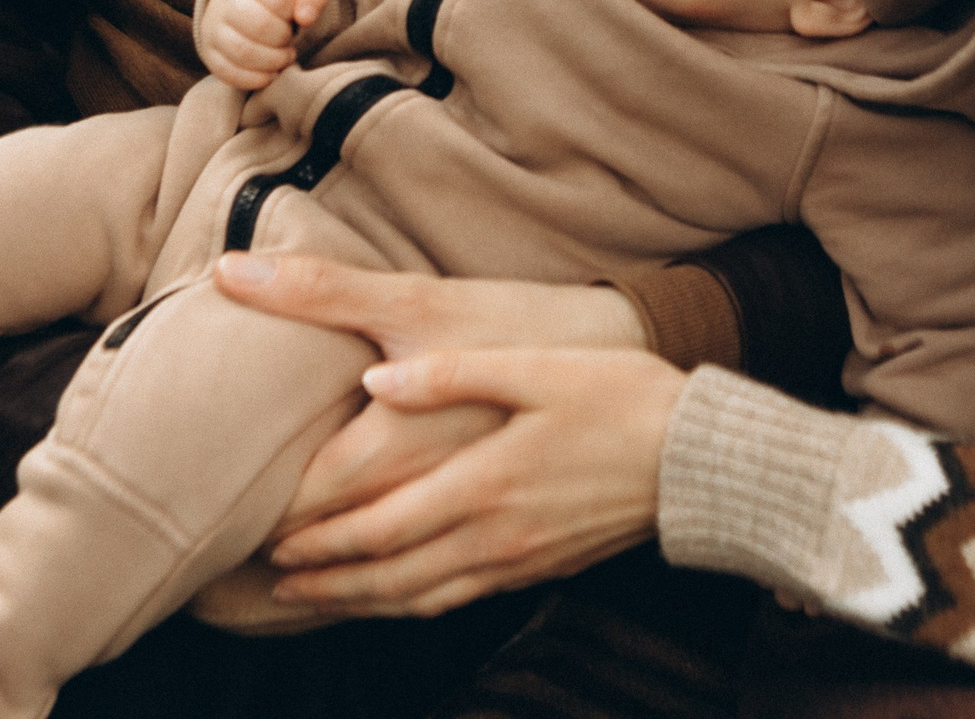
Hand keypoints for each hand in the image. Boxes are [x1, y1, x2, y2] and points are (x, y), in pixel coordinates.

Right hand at [199, 0, 331, 89]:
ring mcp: (213, 29)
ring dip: (274, 61)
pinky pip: (230, 74)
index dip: (295, 13)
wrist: (244, 2)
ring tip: (283, 56)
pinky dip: (258, 79)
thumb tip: (305, 18)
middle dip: (285, 39)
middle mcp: (223, 1)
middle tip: (290, 40)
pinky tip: (271, 72)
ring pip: (245, 53)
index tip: (293, 15)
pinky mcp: (210, 55)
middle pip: (261, 27)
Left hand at [214, 253, 661, 616]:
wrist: (701, 460)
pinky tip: (399, 596)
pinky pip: (460, 599)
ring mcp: (519, 560)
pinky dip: (414, 605)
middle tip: (274, 583)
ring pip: (421, 598)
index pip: (379, 529)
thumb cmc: (622, 398)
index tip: (273, 542)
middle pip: (389, 578)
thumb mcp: (538, 368)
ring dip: (362, 603)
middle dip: (327, 584)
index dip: (322, 542)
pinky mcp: (542, 567)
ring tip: (317, 600)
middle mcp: (493, 536)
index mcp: (483, 484)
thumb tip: (378, 381)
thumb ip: (454, 375)